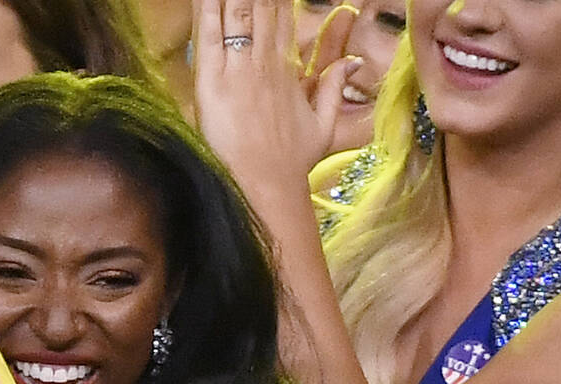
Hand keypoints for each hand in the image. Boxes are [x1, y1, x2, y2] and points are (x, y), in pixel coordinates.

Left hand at [194, 0, 359, 193]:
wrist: (266, 188)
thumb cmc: (289, 165)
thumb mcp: (322, 126)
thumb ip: (332, 88)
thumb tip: (352, 61)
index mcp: (286, 69)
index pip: (282, 17)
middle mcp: (264, 62)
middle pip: (261, 6)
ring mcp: (239, 69)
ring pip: (238, 12)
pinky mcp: (213, 81)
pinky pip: (209, 34)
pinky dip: (208, 8)